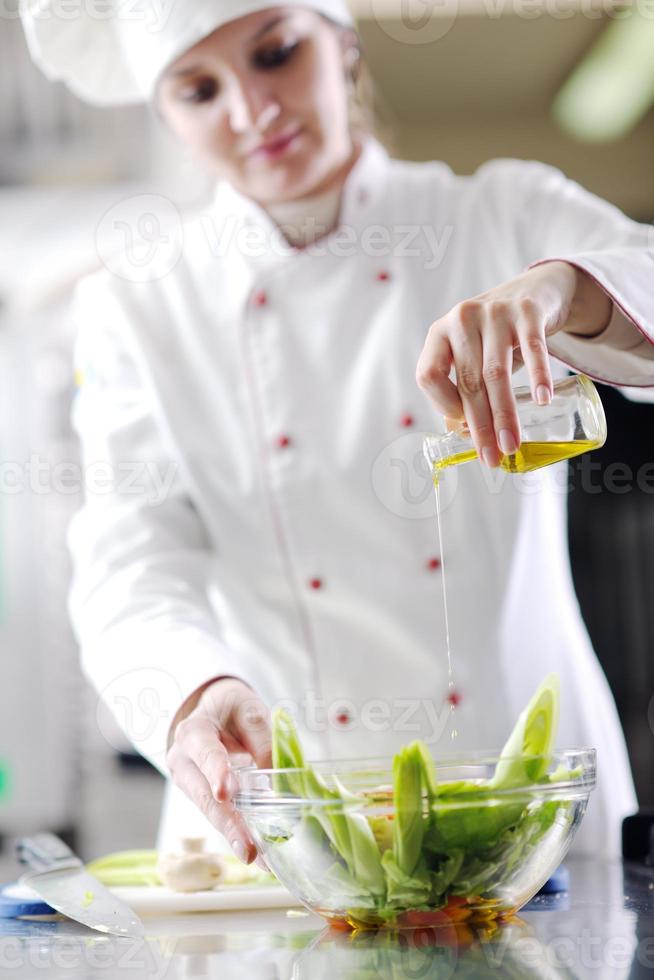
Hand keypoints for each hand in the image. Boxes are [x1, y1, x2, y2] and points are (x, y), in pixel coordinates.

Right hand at [166, 678, 271, 864]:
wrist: (212, 712)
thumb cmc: (230, 709)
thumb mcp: (248, 710)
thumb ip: (262, 740)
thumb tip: (278, 780)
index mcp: (193, 732)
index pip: (205, 752)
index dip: (216, 771)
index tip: (225, 793)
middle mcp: (183, 761)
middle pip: (205, 796)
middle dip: (228, 824)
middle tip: (248, 849)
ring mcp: (189, 783)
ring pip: (211, 813)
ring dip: (235, 836)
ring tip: (259, 858)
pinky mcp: (201, 798)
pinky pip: (218, 816)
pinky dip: (237, 832)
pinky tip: (257, 851)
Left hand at [415, 262, 610, 465]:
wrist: (532, 291)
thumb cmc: (495, 336)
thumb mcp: (471, 353)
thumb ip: (465, 387)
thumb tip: (466, 438)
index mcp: (439, 333)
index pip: (428, 375)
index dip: (443, 405)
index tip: (462, 428)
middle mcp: (462, 320)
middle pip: (467, 381)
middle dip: (480, 425)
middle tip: (491, 457)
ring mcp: (495, 313)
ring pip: (496, 372)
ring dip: (504, 414)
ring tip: (511, 444)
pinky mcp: (527, 311)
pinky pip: (533, 347)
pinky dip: (538, 376)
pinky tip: (541, 400)